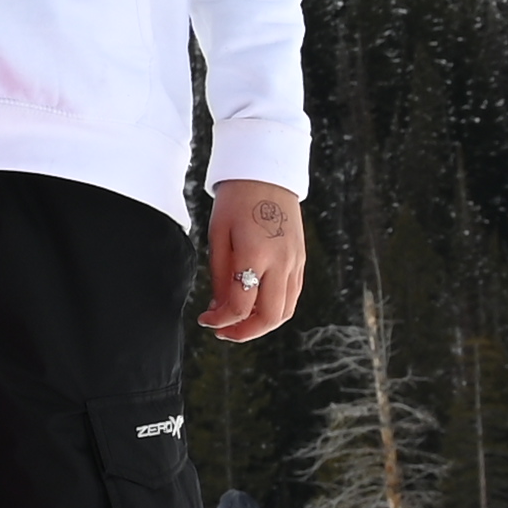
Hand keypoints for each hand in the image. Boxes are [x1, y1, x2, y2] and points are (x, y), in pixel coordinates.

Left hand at [200, 178, 303, 342]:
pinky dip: (274, 308)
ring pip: (286, 310)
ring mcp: (296, 263)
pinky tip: (253, 304)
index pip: (241, 305)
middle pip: (271, 317)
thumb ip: (220, 275)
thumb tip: (219, 309)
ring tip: (236, 322)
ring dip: (261, 324)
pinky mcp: (301, 261)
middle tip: (222, 331)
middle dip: (245, 332)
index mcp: (255, 254)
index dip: (221, 320)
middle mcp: (281, 262)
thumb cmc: (235, 202)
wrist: (266, 175)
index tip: (205, 320)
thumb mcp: (218, 235)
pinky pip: (292, 295)